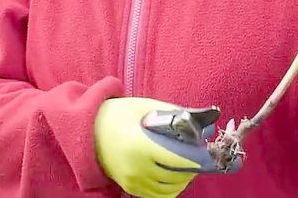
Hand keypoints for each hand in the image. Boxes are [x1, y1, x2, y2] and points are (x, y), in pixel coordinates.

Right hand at [94, 97, 224, 197]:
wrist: (88, 131)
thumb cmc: (119, 115)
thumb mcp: (146, 107)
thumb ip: (174, 114)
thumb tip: (202, 123)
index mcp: (142, 147)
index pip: (180, 159)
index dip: (198, 158)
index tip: (209, 153)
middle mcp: (138, 169)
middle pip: (178, 176)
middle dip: (194, 167)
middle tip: (199, 155)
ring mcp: (133, 182)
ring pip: (171, 189)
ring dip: (184, 178)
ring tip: (189, 164)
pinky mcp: (130, 188)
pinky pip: (159, 196)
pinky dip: (171, 188)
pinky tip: (175, 175)